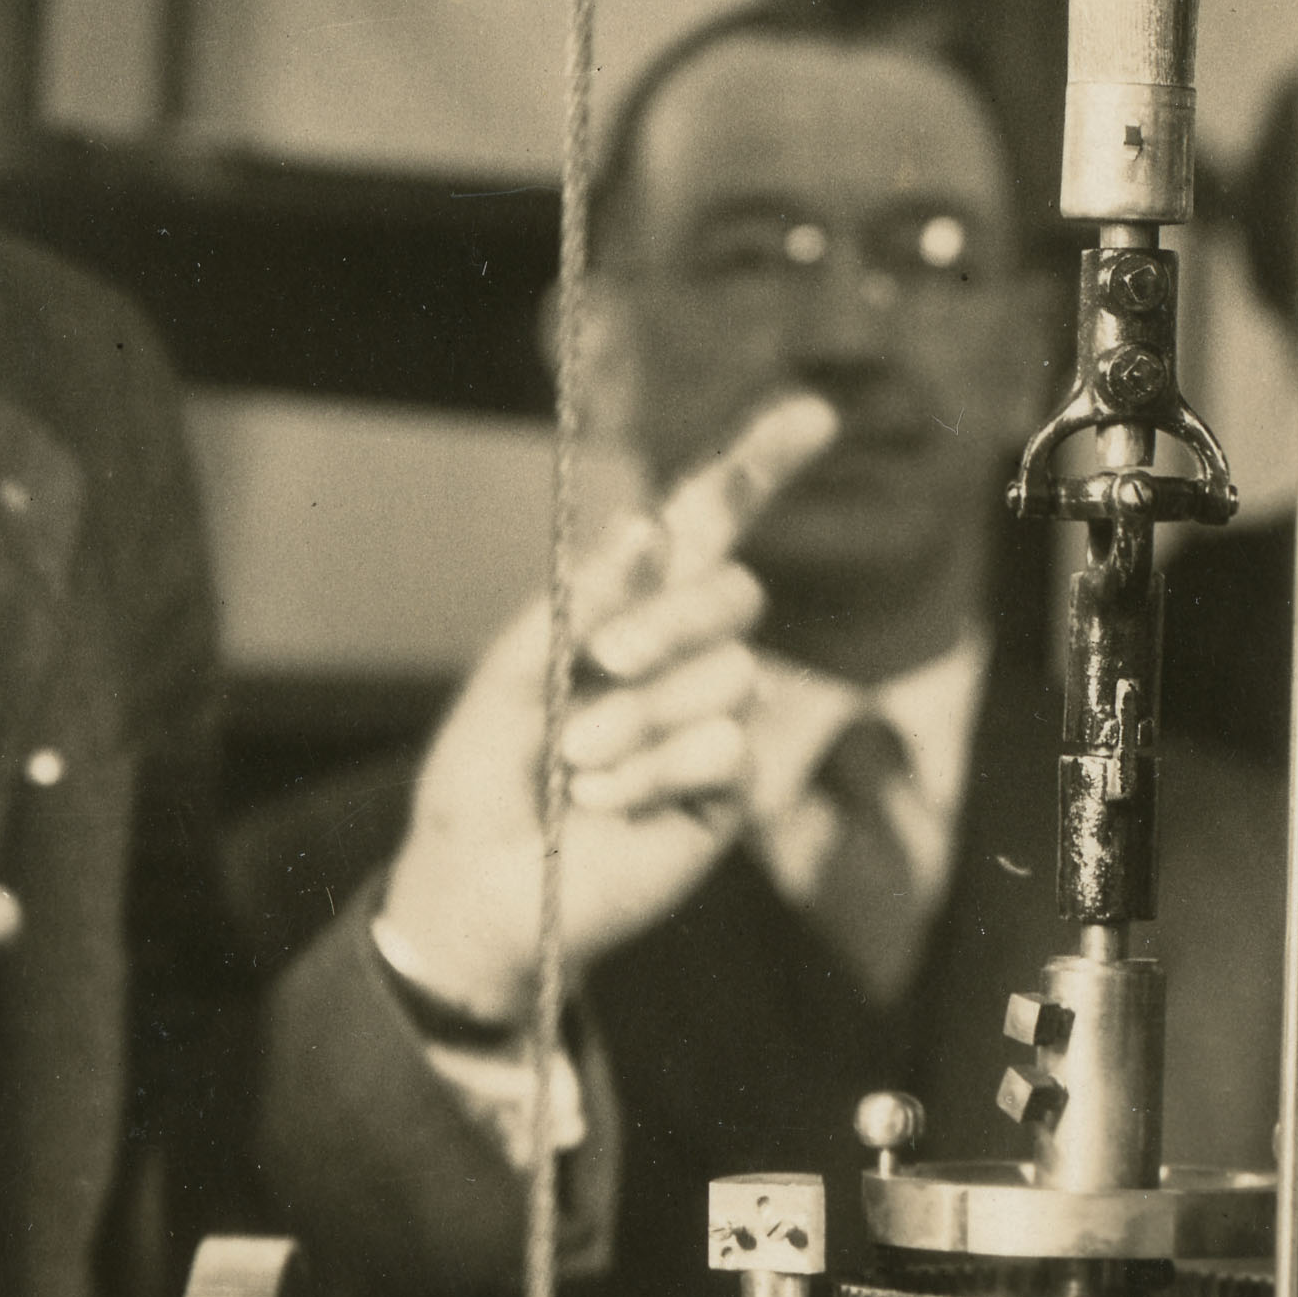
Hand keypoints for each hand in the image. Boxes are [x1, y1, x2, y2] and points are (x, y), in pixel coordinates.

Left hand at [370, 392, 846, 1025]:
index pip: (710, 523)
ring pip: (731, 673)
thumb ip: (588, 600)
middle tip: (597, 664)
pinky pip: (726, 746)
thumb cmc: (486, 772)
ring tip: (578, 765)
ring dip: (638, 717)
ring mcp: (715, 718)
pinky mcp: (730, 788)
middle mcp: (684, 652)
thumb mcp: (517, 666)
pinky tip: (607, 802)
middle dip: (667, 620)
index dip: (761, 465)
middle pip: (734, 591)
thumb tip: (653, 528)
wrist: (483, 882)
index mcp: (630, 604)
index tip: (814, 414)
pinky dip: (653, 771)